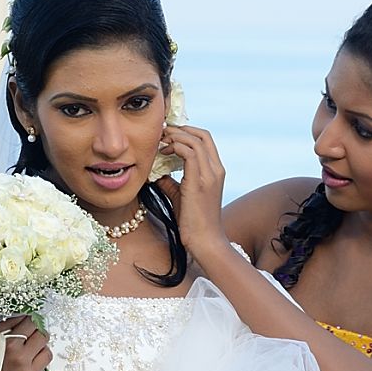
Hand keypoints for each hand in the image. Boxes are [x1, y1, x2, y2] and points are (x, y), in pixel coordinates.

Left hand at [156, 125, 227, 258]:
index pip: (205, 139)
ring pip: (195, 140)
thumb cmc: (193, 223)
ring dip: (175, 137)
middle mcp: (216, 169)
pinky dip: (175, 147)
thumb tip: (155, 172)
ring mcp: (210, 174)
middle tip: (162, 133)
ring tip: (161, 142)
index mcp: (215, 171)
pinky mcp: (200, 181)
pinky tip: (163, 153)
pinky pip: (189, 153)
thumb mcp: (180, 196)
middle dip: (180, 129)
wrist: (204, 241)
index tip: (168, 135)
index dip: (186, 132)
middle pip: (202, 134)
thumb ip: (170, 182)